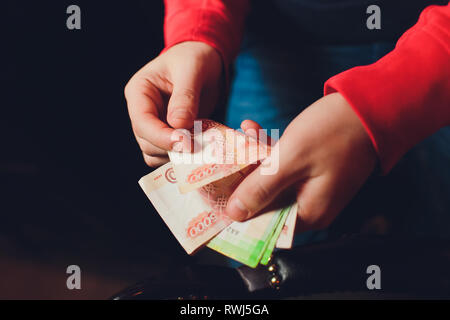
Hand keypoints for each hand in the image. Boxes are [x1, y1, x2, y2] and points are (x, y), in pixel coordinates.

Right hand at [124, 41, 222, 166]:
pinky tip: (202, 148)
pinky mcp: (170, 134)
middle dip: (171, 148)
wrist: (206, 60)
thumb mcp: (192, 69)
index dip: (161, 137)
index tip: (185, 143)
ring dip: (178, 155)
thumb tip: (179, 125)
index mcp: (139, 92)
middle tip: (199, 147)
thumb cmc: (195, 58)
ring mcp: (155, 125)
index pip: (142, 122)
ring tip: (203, 147)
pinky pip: (171, 153)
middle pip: (147, 142)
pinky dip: (184, 156)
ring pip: (156, 153)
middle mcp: (142, 111)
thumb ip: (185, 96)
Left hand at [225, 93, 377, 231]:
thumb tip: (234, 215)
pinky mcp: (310, 169)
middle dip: (242, 182)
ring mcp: (311, 187)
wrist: (368, 105)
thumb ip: (260, 189)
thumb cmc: (332, 133)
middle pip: (265, 204)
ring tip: (240, 138)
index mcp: (309, 213)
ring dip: (253, 161)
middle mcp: (310, 205)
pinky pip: (282, 167)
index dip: (239, 216)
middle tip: (220, 165)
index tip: (216, 201)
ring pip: (271, 182)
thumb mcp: (289, 161)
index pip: (265, 228)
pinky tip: (254, 130)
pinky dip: (267, 152)